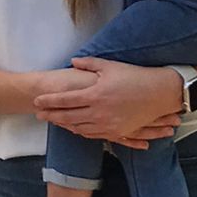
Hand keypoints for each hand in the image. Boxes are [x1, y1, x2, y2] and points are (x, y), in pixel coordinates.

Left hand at [33, 57, 184, 144]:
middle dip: (50, 115)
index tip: (36, 101)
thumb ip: (88, 64)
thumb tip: (72, 62)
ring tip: (54, 121)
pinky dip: (81, 132)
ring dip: (64, 125)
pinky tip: (75, 129)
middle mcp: (98, 112)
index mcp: (95, 94)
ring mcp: (108, 124)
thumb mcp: (110, 66)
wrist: (160, 94)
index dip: (48, 101)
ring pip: (79, 128)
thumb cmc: (135, 77)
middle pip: (67, 116)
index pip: (64, 100)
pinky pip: (93, 134)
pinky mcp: (117, 131)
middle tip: (38, 114)